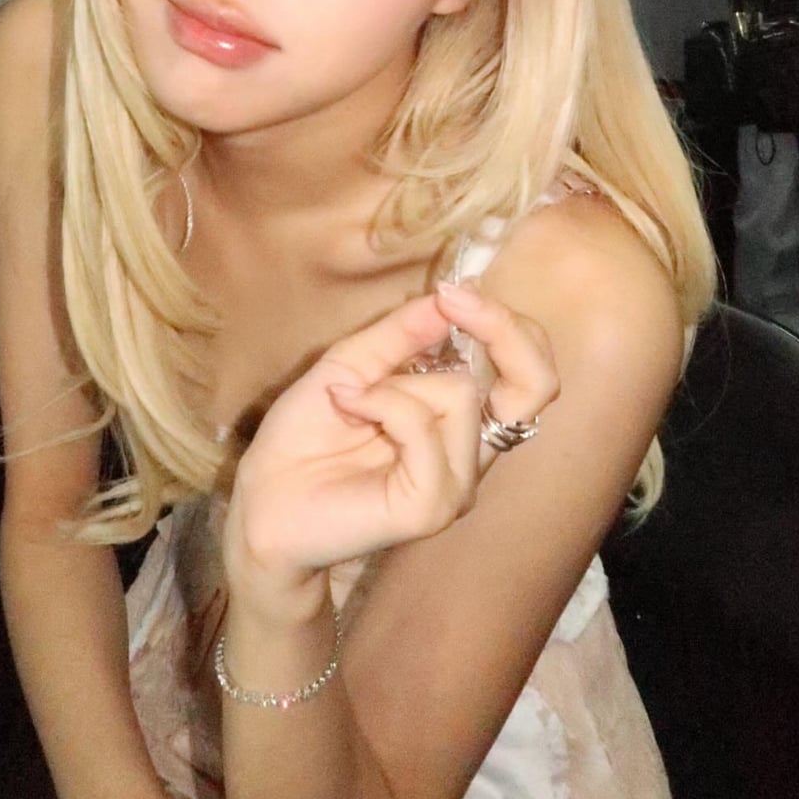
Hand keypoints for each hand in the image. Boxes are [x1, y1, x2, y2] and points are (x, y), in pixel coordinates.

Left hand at [225, 282, 558, 587]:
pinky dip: (380, 403)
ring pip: (461, 395)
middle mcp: (471, 454)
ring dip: (395, 380)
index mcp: (460, 422)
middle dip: (503, 330)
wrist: (264, 498)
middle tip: (452, 301)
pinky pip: (422, 427)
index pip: (527, 374)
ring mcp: (456, 484)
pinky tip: (347, 408)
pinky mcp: (432, 506)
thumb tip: (450, 298)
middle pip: (534, 385)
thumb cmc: (305, 435)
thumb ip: (403, 333)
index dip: (508, 326)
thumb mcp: (352, 363)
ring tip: (350, 400)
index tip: (455, 291)